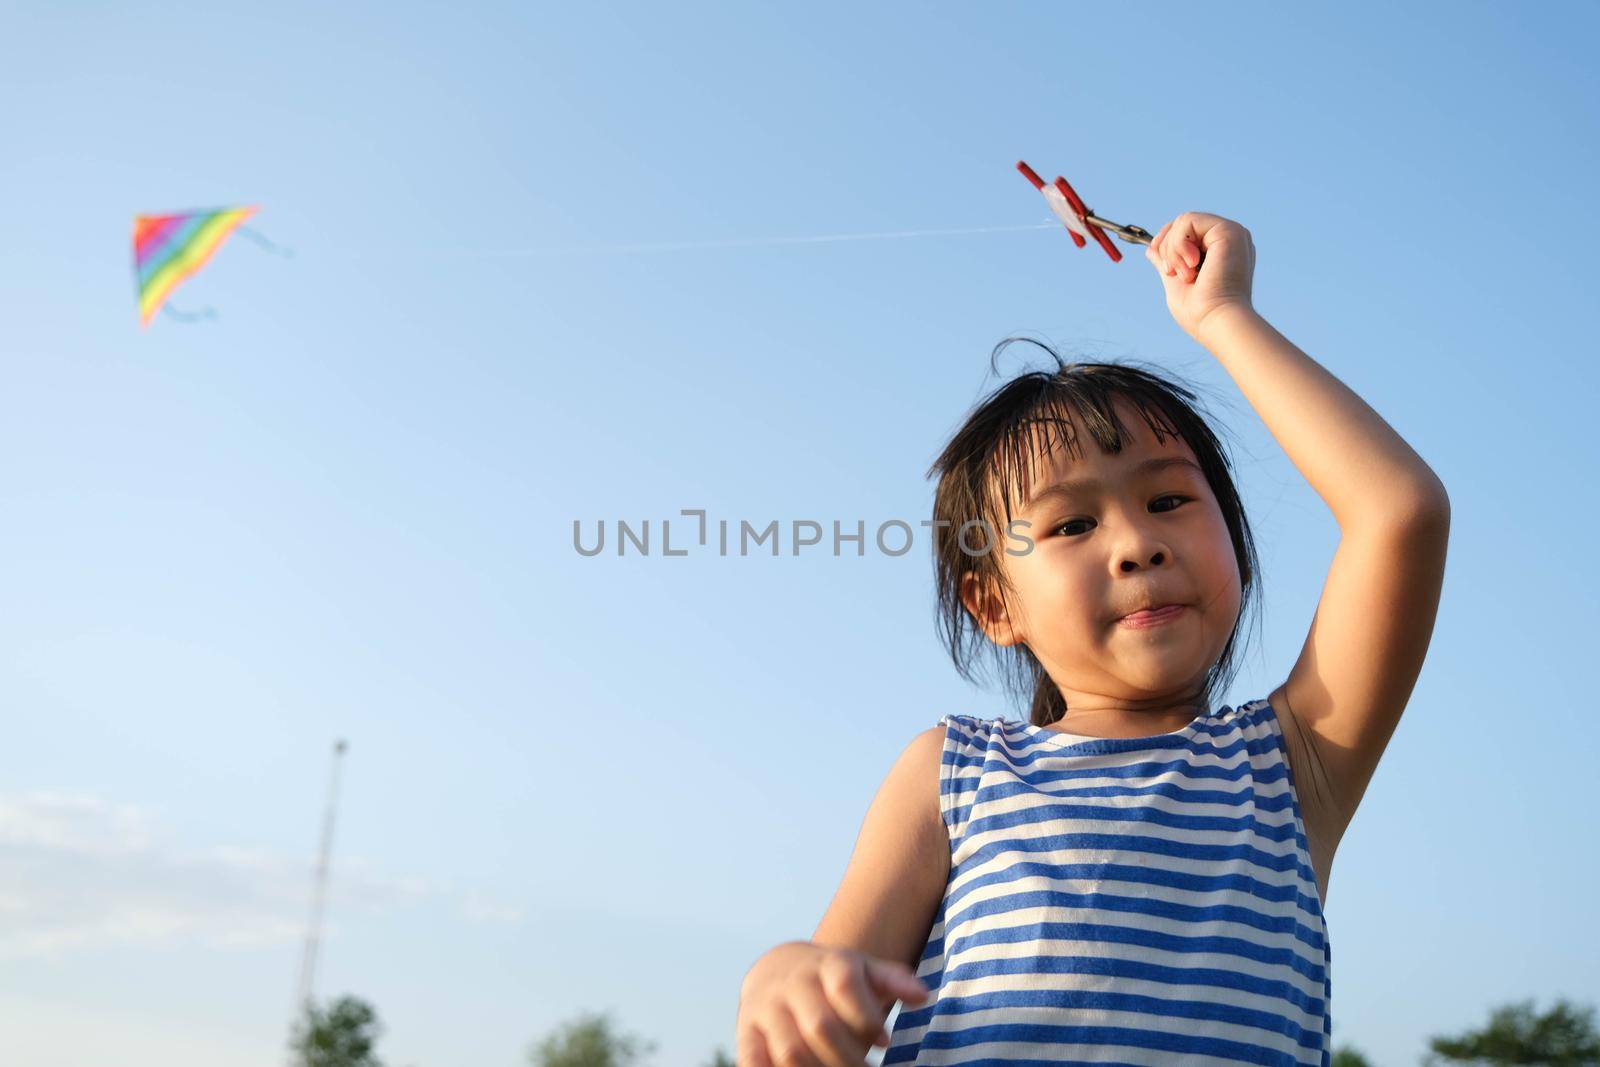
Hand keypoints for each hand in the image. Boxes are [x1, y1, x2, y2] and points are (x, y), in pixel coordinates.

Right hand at [736, 941, 929, 1066]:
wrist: (778, 968)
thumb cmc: (834, 977)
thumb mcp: (863, 969)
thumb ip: (893, 980)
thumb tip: (923, 995)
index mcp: (826, 964)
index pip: (845, 985)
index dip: (866, 1017)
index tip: (886, 1042)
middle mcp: (793, 983)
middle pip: (820, 1026)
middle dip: (848, 1058)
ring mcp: (766, 1008)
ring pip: (791, 1051)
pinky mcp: (746, 1032)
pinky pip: (755, 1061)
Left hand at [1144, 212, 1255, 341]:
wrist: (1218, 322)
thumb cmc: (1200, 312)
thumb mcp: (1176, 283)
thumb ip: (1168, 262)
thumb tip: (1151, 248)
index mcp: (1220, 252)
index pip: (1186, 232)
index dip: (1166, 243)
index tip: (1164, 268)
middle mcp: (1228, 241)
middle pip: (1182, 224)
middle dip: (1167, 248)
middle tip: (1174, 273)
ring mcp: (1231, 234)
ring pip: (1184, 221)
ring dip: (1173, 250)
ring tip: (1186, 274)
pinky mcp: (1229, 231)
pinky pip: (1188, 220)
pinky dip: (1178, 244)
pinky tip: (1191, 265)